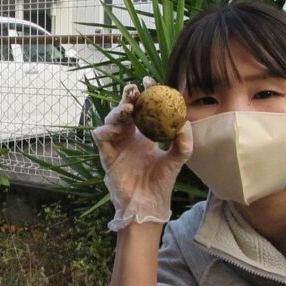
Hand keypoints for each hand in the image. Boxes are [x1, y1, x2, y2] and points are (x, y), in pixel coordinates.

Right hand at [92, 77, 192, 230]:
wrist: (149, 204)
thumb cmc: (162, 183)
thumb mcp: (178, 158)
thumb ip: (184, 140)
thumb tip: (184, 120)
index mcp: (144, 134)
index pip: (142, 108)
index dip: (144, 94)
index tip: (149, 81)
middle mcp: (129, 137)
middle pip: (124, 110)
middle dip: (128, 97)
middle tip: (135, 89)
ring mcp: (117, 146)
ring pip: (111, 120)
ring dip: (117, 111)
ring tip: (127, 108)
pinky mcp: (107, 156)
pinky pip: (101, 138)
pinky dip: (104, 129)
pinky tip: (114, 127)